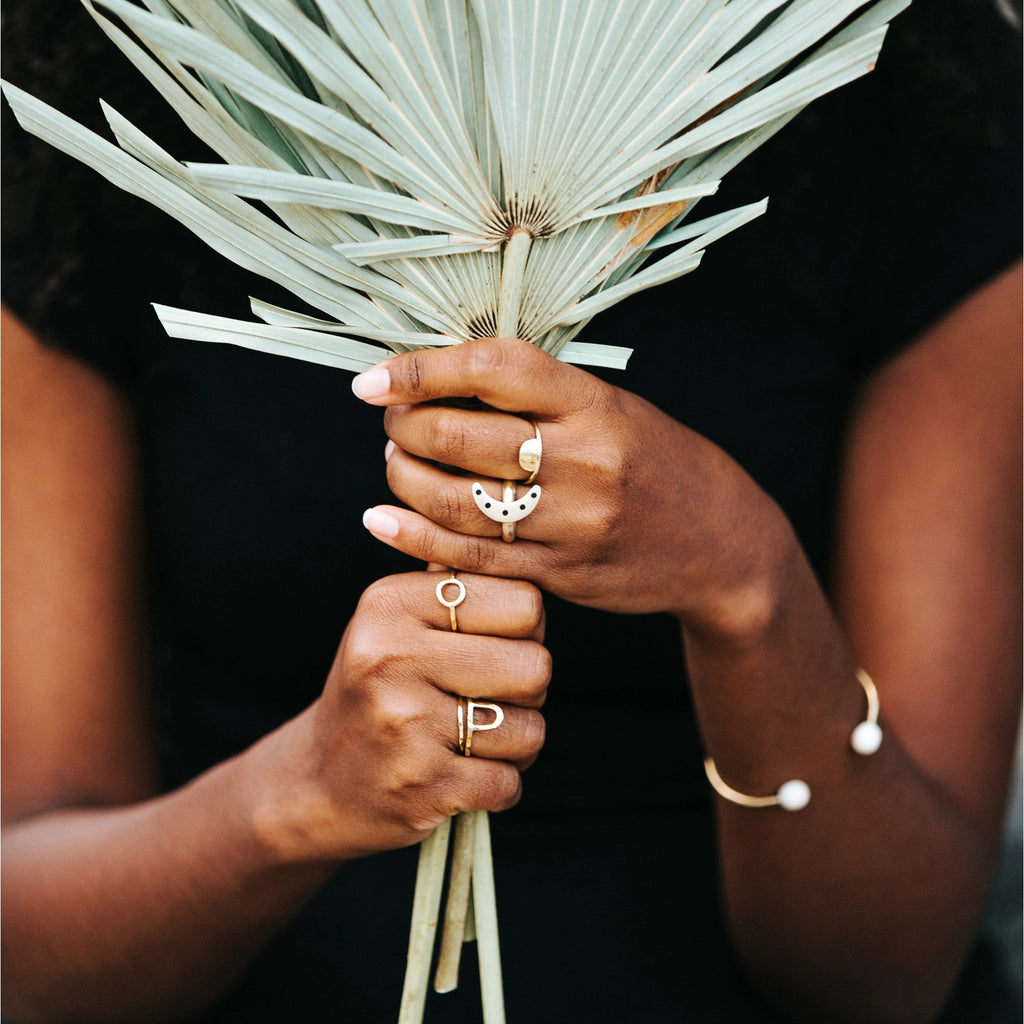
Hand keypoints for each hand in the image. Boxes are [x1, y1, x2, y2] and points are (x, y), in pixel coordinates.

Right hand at [261, 570, 548, 862]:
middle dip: (527, 691)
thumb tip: (503, 524)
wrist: (317, 782)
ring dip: (515, 742)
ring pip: (530, 729)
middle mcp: (391, 656)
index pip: (523, 602)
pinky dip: (500, 786)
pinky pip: (510, 783)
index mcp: (392, 604)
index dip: (527, 630)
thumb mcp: (393, 621)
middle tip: (491, 697)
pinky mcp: (421, 785)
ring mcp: (405, 724)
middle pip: (535, 666)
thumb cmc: (377, 690)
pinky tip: (463, 776)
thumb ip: (448, 577)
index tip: (496, 644)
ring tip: (474, 738)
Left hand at [353, 338, 786, 630]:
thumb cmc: (657, 462)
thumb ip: (538, 396)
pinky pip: (473, 556)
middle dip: (405, 427)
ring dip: (404, 478)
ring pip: (456, 500)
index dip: (423, 369)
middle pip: (461, 437)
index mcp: (596, 404)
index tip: (374, 379)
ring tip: (393, 464)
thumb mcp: (613, 409)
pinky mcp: (562, 571)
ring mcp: (573, 521)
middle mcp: (584, 459)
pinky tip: (383, 519)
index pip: (494, 368)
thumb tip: (442, 379)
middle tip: (392, 423)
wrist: (722, 544)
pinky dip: (415, 536)